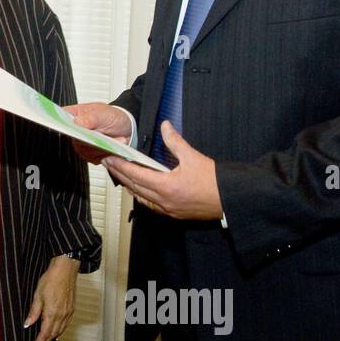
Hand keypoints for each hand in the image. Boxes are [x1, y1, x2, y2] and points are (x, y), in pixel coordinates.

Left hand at [24, 255, 79, 340]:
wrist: (65, 270)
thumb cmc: (51, 280)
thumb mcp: (38, 295)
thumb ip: (34, 312)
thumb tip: (27, 325)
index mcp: (52, 313)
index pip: (45, 333)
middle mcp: (62, 316)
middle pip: (53, 334)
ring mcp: (68, 313)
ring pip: (60, 330)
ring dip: (52, 338)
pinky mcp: (72, 309)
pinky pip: (66, 324)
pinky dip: (60, 331)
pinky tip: (57, 332)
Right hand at [63, 102, 131, 163]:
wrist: (125, 128)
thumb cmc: (112, 116)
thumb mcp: (103, 114)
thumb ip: (90, 118)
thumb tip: (77, 122)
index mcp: (73, 115)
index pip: (59, 120)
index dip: (61, 125)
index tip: (73, 129)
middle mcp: (74, 131)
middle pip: (73, 139)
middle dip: (90, 138)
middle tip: (103, 134)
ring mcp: (81, 144)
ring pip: (84, 150)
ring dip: (101, 147)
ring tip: (114, 139)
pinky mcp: (89, 154)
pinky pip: (94, 158)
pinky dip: (105, 153)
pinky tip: (113, 146)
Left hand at [104, 121, 222, 219]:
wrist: (231, 200)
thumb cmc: (215, 182)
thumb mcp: (194, 157)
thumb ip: (175, 142)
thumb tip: (166, 126)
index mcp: (166, 186)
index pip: (135, 175)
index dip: (120, 165)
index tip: (109, 157)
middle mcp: (164, 201)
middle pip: (134, 186)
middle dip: (119, 174)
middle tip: (108, 163)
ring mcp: (168, 209)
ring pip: (140, 197)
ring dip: (129, 185)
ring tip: (120, 173)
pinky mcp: (173, 213)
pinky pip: (150, 205)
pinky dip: (141, 195)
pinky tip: (139, 189)